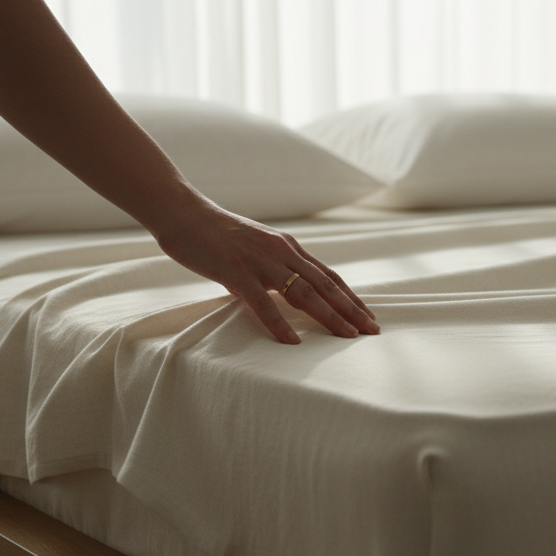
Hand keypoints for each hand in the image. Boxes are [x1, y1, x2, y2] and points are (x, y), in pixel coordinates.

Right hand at [151, 193, 378, 343]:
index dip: (350, 297)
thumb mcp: (255, 249)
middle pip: (325, 285)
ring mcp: (260, 262)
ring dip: (329, 316)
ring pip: (303, 293)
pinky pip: (263, 302)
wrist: (183, 213)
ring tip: (347, 336)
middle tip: (372, 330)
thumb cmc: (215, 234)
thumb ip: (272, 267)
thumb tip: (283, 291)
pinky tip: (293, 341)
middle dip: (351, 309)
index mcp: (287, 247)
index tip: (368, 316)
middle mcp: (282, 252)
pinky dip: (280, 323)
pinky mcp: (236, 271)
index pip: (328, 276)